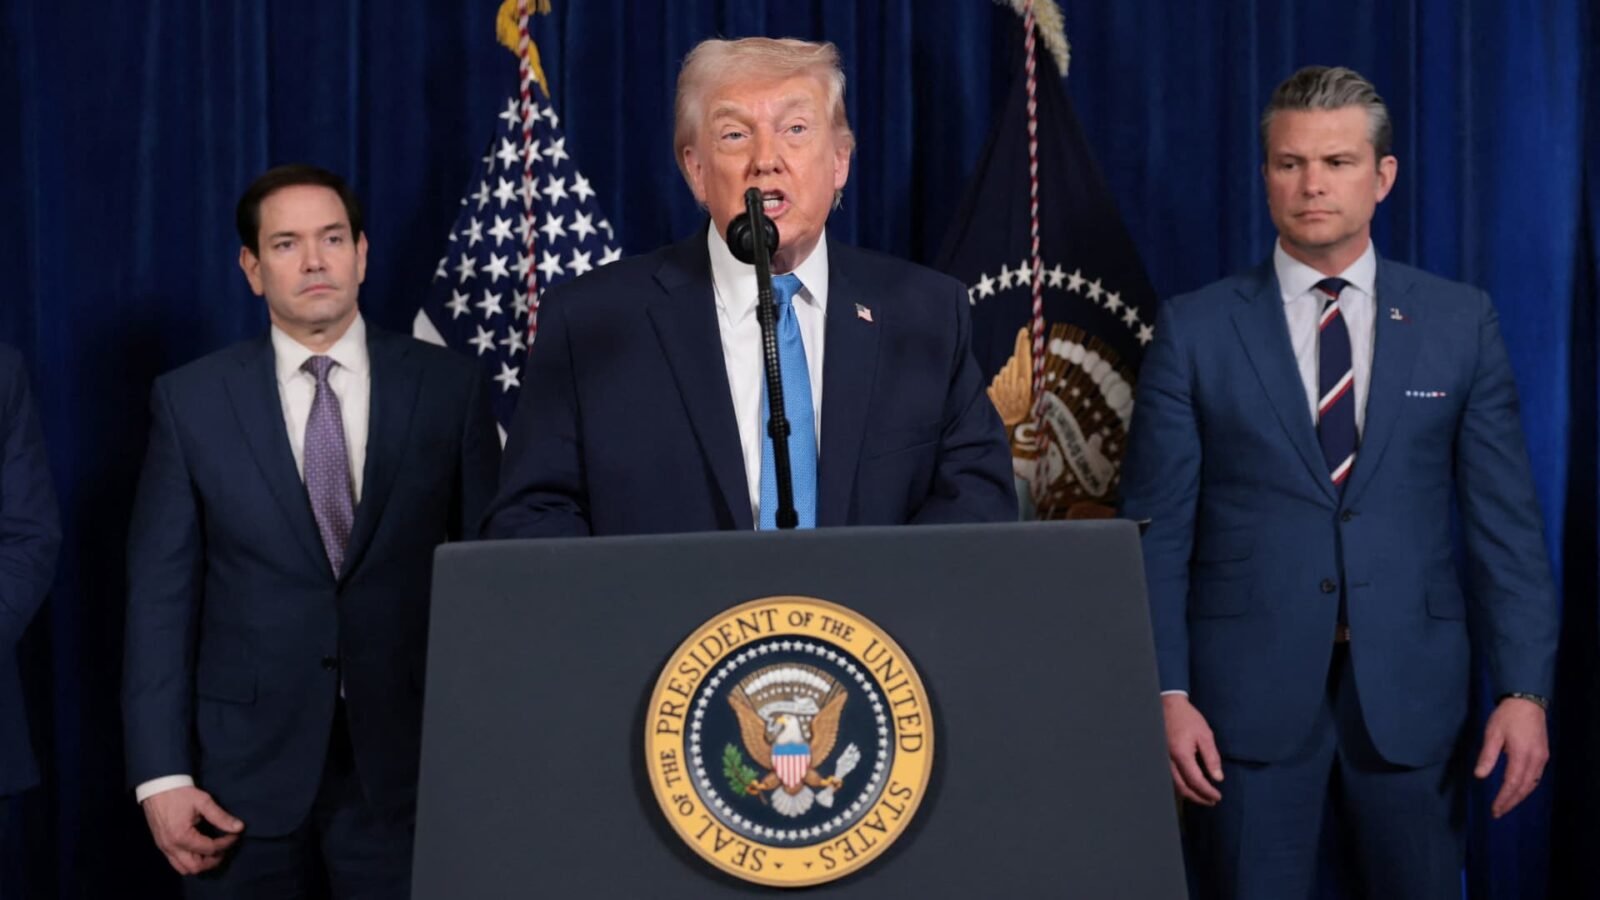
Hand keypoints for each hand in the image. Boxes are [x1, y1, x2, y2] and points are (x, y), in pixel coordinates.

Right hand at [141, 786, 244, 874]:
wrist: (158, 786)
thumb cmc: (180, 793)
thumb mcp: (203, 802)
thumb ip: (221, 817)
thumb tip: (239, 827)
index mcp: (182, 836)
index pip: (210, 849)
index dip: (226, 843)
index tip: (234, 835)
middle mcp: (171, 847)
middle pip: (196, 867)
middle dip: (213, 860)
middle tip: (224, 848)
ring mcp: (164, 848)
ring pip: (184, 868)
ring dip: (201, 864)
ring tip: (213, 851)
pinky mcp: (161, 846)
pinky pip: (175, 862)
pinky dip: (189, 861)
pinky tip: (199, 850)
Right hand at [1163, 694, 1223, 805]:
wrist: (1169, 706)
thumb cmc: (1188, 719)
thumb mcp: (1205, 735)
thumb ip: (1211, 758)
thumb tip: (1218, 778)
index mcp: (1181, 755)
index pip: (1196, 781)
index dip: (1207, 792)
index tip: (1218, 796)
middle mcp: (1169, 761)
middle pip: (1183, 788)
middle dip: (1198, 798)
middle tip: (1212, 801)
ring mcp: (1163, 760)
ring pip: (1175, 785)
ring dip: (1190, 794)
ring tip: (1204, 797)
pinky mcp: (1162, 758)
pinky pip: (1172, 778)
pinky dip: (1183, 786)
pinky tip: (1192, 786)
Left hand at [1473, 696, 1548, 817]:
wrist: (1527, 701)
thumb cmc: (1506, 716)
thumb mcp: (1493, 733)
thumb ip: (1487, 756)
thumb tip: (1480, 776)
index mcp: (1521, 755)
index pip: (1512, 783)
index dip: (1504, 798)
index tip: (1495, 809)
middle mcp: (1535, 760)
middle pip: (1524, 788)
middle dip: (1511, 802)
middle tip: (1498, 813)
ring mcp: (1542, 758)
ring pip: (1532, 784)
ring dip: (1520, 797)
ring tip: (1507, 806)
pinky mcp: (1543, 755)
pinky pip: (1536, 777)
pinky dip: (1527, 787)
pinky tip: (1519, 791)